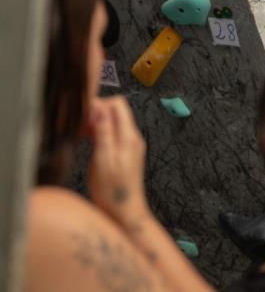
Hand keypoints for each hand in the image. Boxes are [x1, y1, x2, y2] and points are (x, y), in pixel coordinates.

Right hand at [88, 97, 149, 227]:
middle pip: (116, 110)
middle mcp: (133, 137)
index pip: (118, 104)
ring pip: (114, 121)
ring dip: (97, 123)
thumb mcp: (103, 159)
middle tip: (79, 128)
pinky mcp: (126, 152)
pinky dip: (100, 133)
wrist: (124, 211)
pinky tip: (88, 142)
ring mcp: (131, 144)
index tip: (82, 117)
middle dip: (96, 112)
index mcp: (129, 136)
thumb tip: (101, 107)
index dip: (98, 104)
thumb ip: (103, 132)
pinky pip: (114, 133)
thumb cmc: (111, 190)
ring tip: (80, 135)